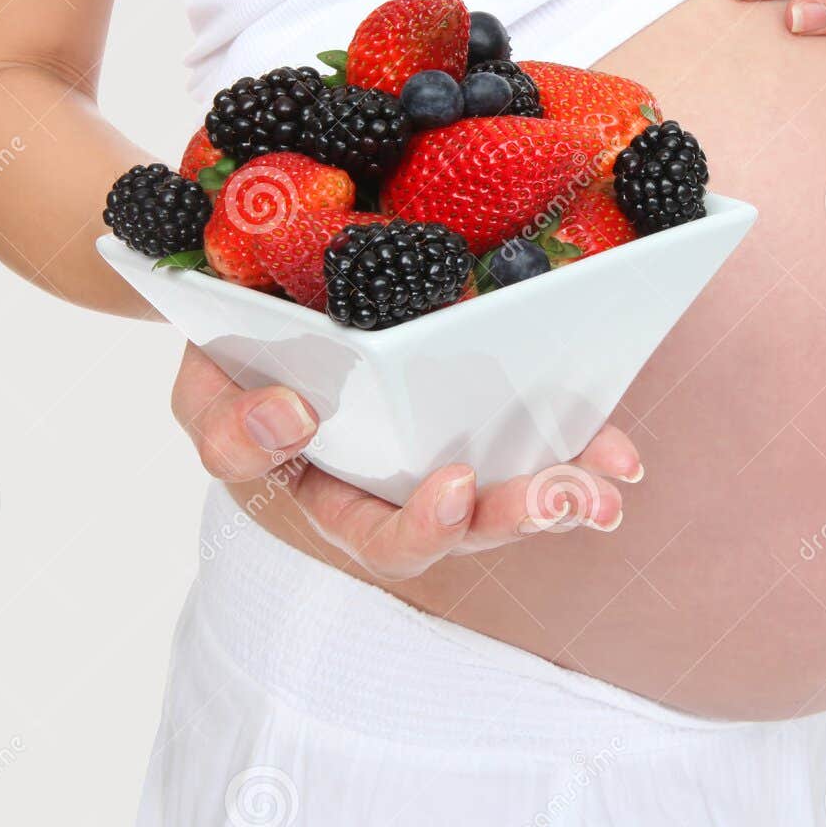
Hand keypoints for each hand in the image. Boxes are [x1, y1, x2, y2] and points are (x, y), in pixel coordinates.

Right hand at [169, 344, 641, 580]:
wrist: (251, 295)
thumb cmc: (230, 348)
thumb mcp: (204, 385)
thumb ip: (230, 418)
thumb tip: (294, 414)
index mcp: (320, 492)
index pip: (366, 531)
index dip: (418, 526)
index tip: (455, 484)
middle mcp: (382, 492)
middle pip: (455, 531)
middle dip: (511, 517)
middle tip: (561, 497)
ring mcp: (429, 460)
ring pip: (497, 502)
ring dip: (557, 494)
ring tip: (604, 486)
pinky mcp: (476, 420)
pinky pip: (532, 446)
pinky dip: (581, 449)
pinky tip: (621, 457)